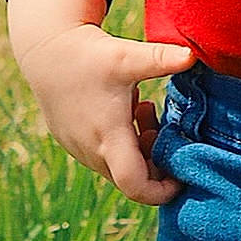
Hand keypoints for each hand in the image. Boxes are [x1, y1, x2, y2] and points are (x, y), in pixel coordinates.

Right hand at [8, 0, 195, 205]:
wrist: (46, 50)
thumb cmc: (88, 54)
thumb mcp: (127, 56)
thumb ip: (161, 58)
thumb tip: (194, 56)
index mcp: (108, 137)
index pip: (136, 186)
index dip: (162, 190)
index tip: (180, 172)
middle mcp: (91, 150)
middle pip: (132, 177)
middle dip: (154, 159)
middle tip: (158, 124)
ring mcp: (79, 149)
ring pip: (117, 165)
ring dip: (138, 146)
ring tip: (142, 108)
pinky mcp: (71, 142)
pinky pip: (102, 155)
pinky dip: (120, 141)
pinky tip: (123, 109)